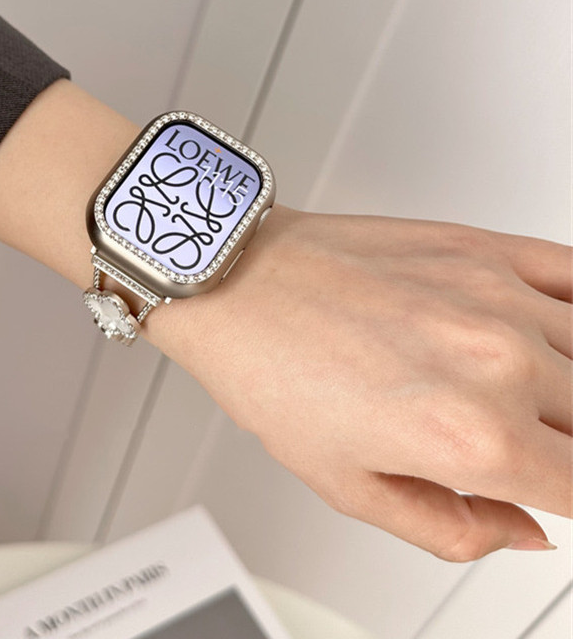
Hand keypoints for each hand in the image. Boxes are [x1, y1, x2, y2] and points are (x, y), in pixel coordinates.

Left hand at [148, 205, 571, 560]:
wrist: (237, 283)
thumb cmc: (273, 372)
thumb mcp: (349, 489)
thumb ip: (453, 529)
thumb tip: (524, 529)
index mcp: (472, 439)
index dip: (569, 497)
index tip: (549, 488)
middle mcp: (502, 364)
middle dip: (562, 444)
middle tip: (518, 440)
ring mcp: (498, 296)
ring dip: (568, 386)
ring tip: (525, 392)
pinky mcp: (483, 246)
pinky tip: (553, 333)